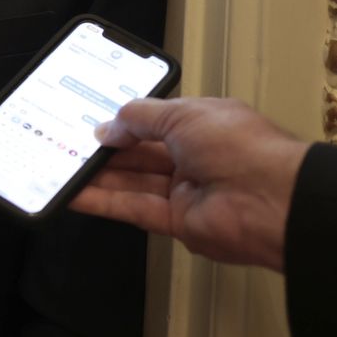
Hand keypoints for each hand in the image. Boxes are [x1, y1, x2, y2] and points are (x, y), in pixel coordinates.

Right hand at [68, 97, 310, 271]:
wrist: (272, 201)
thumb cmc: (243, 147)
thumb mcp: (182, 113)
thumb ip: (138, 118)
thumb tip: (109, 126)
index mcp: (202, 125)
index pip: (154, 121)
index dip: (123, 121)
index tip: (92, 121)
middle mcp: (194, 158)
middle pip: (139, 153)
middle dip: (105, 149)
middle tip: (69, 144)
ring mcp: (186, 191)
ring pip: (132, 182)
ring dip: (98, 176)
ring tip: (63, 167)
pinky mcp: (177, 222)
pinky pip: (133, 209)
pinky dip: (103, 202)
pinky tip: (76, 194)